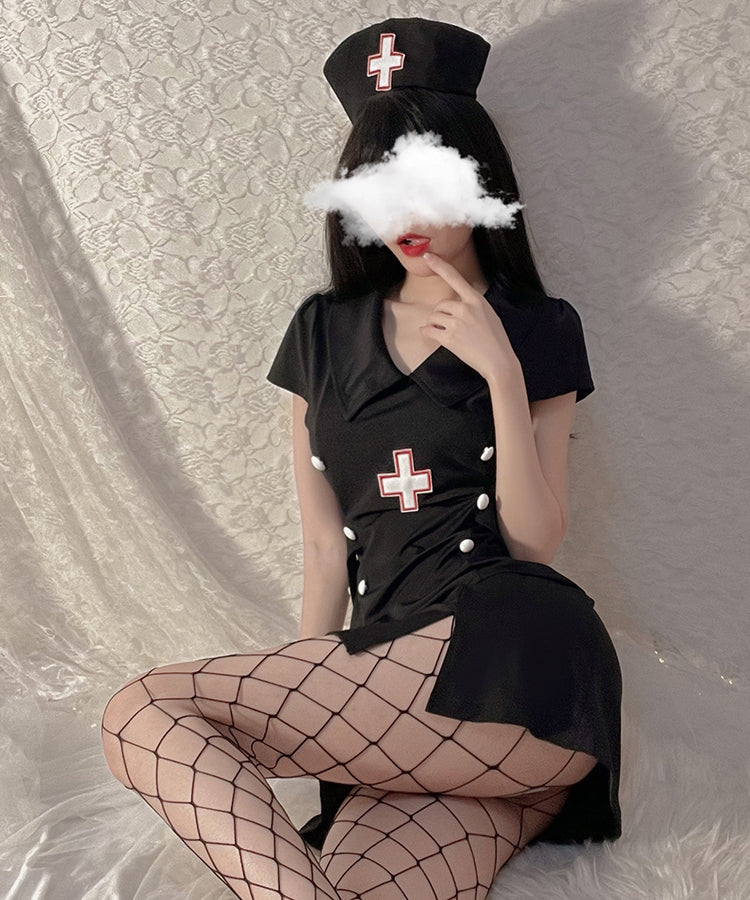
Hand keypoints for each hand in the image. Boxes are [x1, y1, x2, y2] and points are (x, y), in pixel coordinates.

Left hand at [419, 252, 521, 384]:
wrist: (499, 361)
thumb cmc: (496, 340)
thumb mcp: (489, 314)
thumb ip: (471, 306)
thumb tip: (453, 307)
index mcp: (476, 300)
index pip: (455, 278)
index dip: (440, 265)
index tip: (428, 256)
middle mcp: (465, 308)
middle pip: (440, 305)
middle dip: (441, 314)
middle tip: (451, 326)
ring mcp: (456, 323)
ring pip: (433, 317)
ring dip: (435, 324)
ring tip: (447, 334)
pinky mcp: (449, 338)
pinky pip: (429, 330)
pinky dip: (427, 332)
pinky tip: (430, 334)